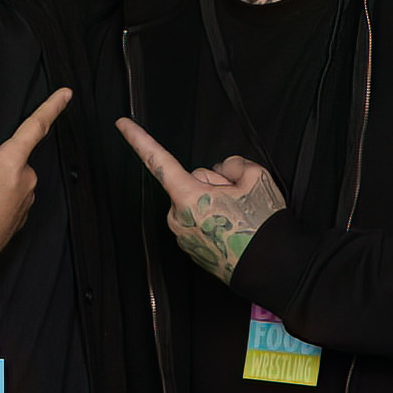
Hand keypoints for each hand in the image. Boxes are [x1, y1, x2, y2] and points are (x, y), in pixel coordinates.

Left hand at [117, 118, 286, 286]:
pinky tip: (232, 229)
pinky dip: (213, 221)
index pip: (158, 160)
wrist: (271, 267)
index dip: (139, 138)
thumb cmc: (261, 226)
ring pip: (194, 203)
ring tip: (237, 219)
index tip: (121, 124)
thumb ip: (232, 163)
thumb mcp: (256, 177)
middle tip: (237, 201)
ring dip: (213, 204)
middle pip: (190, 182)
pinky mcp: (190, 249)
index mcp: (187, 197)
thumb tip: (223, 171)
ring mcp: (183, 236)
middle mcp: (178, 217)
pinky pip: (197, 222)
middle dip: (212, 185)